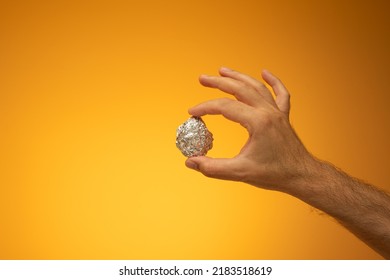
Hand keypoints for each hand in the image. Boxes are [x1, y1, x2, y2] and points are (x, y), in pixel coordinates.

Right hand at [186, 67, 314, 192]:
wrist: (302, 176)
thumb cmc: (274, 174)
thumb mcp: (240, 172)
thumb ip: (212, 168)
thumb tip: (190, 162)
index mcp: (257, 122)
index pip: (225, 107)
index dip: (205, 108)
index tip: (192, 113)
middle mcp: (268, 112)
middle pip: (239, 89)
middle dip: (218, 82)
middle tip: (202, 78)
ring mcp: (277, 112)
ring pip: (256, 86)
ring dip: (238, 77)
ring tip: (223, 70)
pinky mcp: (283, 116)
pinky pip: (280, 93)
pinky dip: (272, 81)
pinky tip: (265, 72)